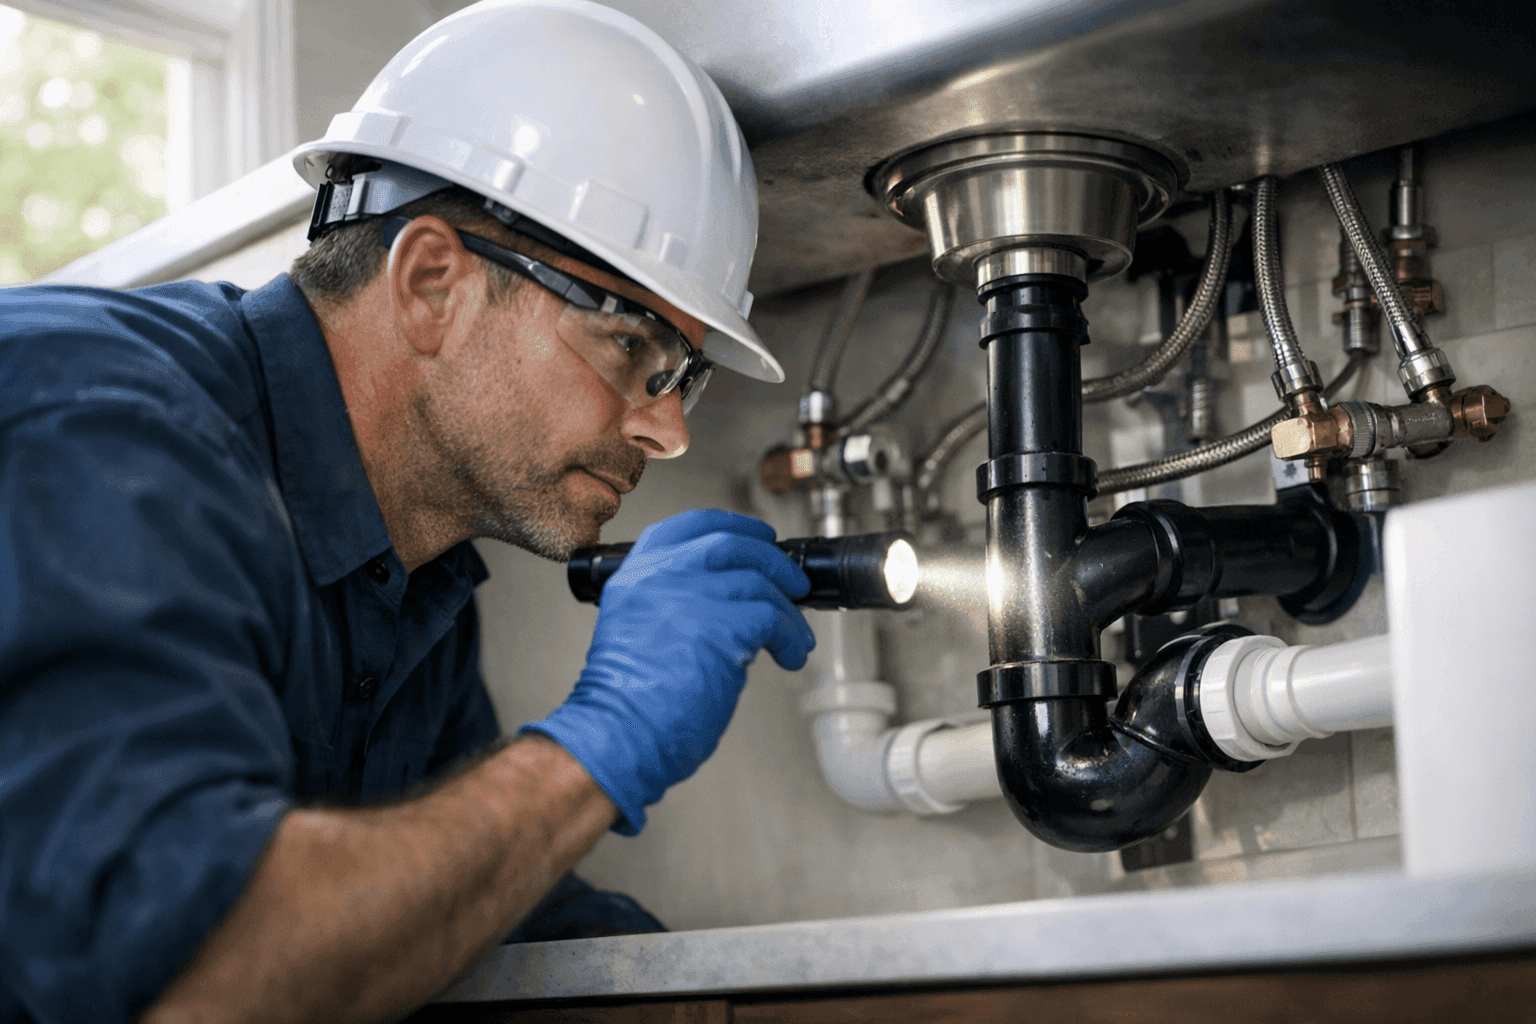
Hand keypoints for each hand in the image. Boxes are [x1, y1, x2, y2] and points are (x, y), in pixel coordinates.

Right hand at [521, 509, 814, 833]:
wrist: (618, 735)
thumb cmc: (627, 703)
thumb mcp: (637, 631)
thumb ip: (672, 605)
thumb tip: (727, 602)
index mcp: (636, 575)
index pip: (686, 527)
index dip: (730, 526)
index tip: (756, 535)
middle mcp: (662, 576)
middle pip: (730, 544)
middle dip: (771, 560)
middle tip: (792, 581)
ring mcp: (692, 596)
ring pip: (760, 582)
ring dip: (788, 610)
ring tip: (795, 637)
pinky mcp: (723, 626)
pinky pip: (774, 619)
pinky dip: (791, 637)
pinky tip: (789, 656)